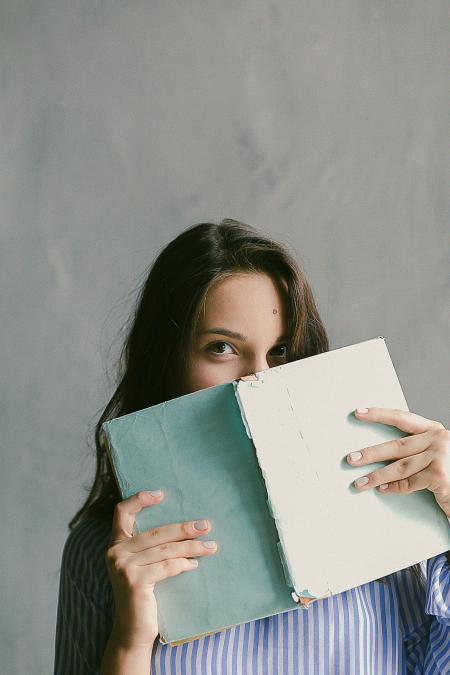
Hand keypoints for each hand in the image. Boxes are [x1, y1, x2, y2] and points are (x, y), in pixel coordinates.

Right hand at [104, 491, 217, 648]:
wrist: (132, 632)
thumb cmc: (141, 595)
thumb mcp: (140, 566)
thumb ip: (149, 547)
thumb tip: (185, 526)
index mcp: (115, 544)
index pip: (122, 512)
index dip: (140, 499)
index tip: (161, 494)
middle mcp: (115, 552)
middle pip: (156, 532)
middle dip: (184, 528)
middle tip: (207, 525)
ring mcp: (123, 567)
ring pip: (166, 549)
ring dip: (192, 547)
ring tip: (211, 546)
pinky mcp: (134, 581)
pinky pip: (167, 566)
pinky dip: (184, 564)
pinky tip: (194, 564)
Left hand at [347, 407, 449, 517]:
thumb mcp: (436, 453)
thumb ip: (417, 448)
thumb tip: (382, 452)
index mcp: (435, 430)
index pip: (402, 418)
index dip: (379, 414)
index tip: (359, 413)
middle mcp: (439, 439)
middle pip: (397, 446)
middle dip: (371, 453)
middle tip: (351, 459)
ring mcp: (440, 457)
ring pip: (400, 467)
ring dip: (377, 476)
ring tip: (359, 482)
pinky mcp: (440, 476)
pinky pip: (409, 483)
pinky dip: (394, 488)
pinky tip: (382, 490)